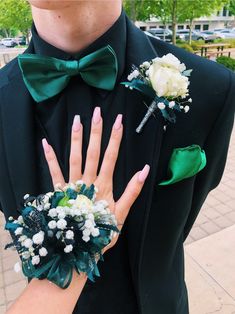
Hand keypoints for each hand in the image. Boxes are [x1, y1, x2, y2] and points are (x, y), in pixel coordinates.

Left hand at [42, 107, 149, 252]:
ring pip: (74, 158)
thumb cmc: (102, 232)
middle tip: (98, 113)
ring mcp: (72, 186)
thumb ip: (132, 192)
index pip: (111, 157)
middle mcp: (87, 182)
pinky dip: (50, 158)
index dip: (115, 139)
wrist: (81, 249)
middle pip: (92, 153)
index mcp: (104, 186)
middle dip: (96, 132)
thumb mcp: (122, 214)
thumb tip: (144, 170)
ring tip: (77, 120)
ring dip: (76, 139)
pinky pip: (54, 173)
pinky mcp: (60, 192)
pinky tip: (46, 143)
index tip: (119, 121)